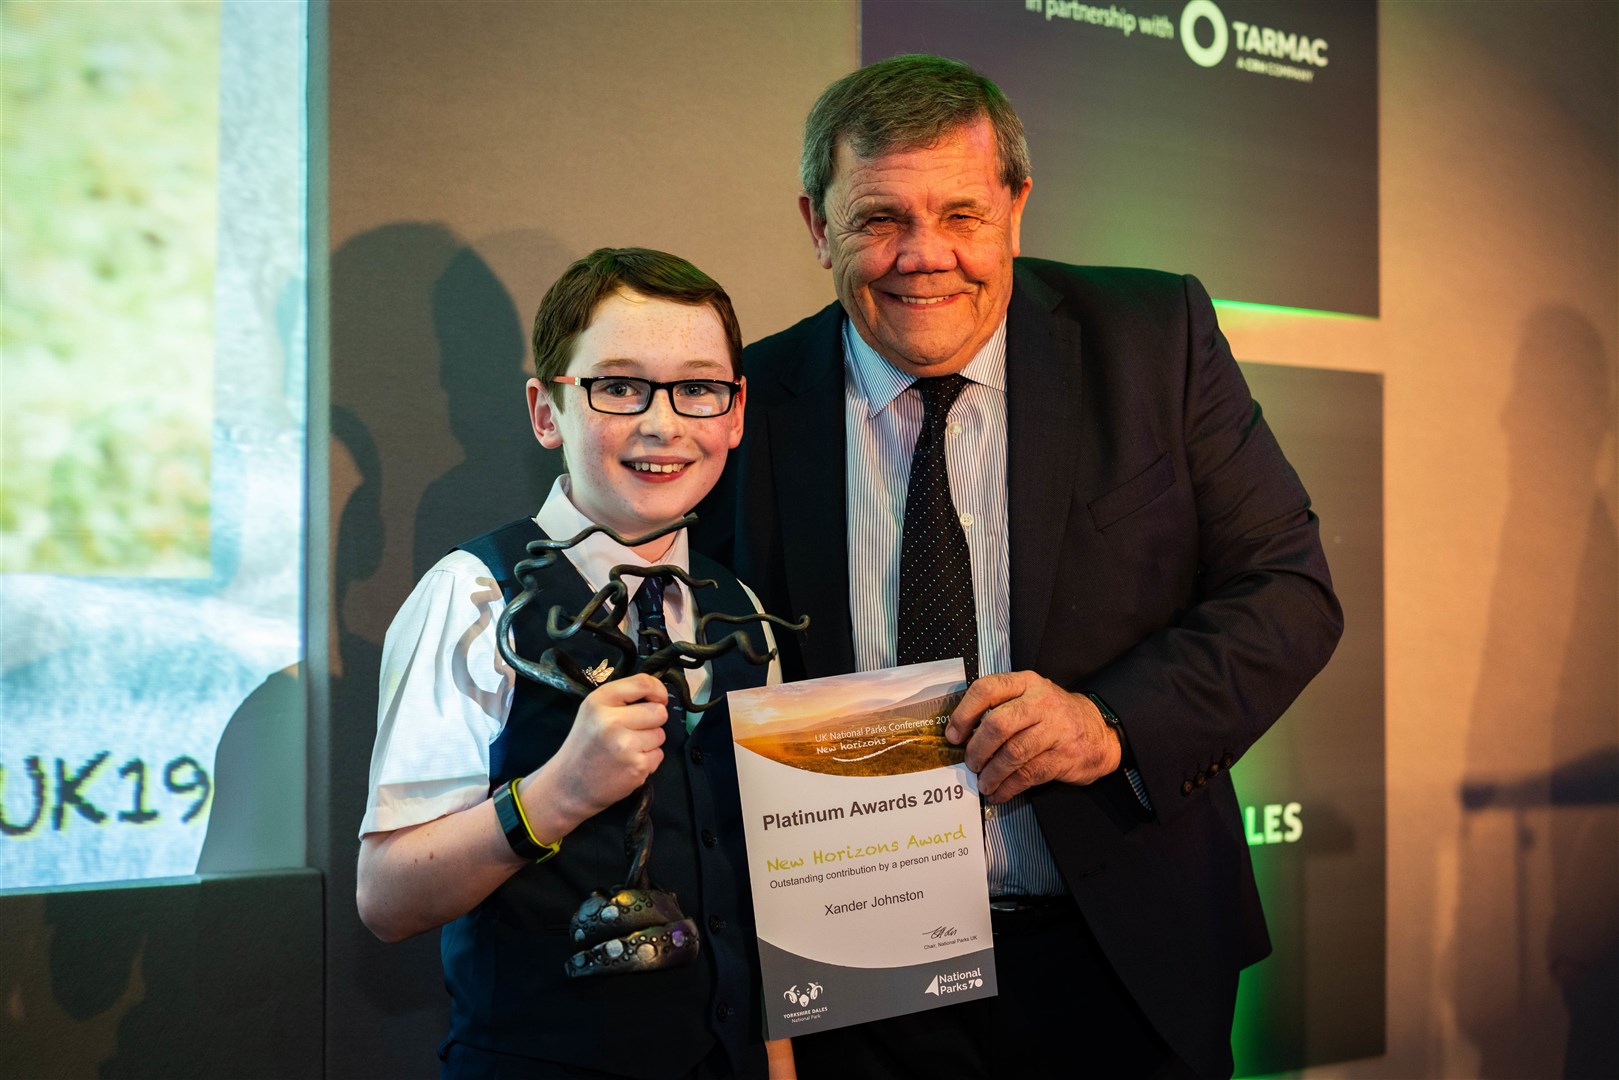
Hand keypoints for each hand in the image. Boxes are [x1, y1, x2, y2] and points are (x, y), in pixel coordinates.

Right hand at [542, 674, 669, 823]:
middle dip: (652, 721)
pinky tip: (627, 764)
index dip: (658, 691)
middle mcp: (612, 721)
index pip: (643, 683)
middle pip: (659, 712)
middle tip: (632, 731)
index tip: (658, 699)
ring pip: (660, 734)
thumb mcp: (593, 711)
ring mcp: (625, 745)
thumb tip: (659, 695)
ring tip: (626, 749)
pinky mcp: (636, 767)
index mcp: (599, 701)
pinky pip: (659, 755)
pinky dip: (648, 760)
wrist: (569, 785)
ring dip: (649, 742)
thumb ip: (622, 698)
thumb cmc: (585, 745)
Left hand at [945, 672, 1120, 802]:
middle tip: (970, 762)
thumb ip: (1000, 707)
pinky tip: (999, 792)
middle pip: (998, 724)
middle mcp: (1040, 702)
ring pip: (1012, 753)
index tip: (953, 735)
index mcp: (1026, 683)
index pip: (986, 689)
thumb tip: (962, 734)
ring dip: (992, 773)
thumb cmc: (1054, 716)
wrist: (1100, 732)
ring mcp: (1054, 729)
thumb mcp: (1029, 697)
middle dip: (977, 749)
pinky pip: (1028, 775)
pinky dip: (1008, 787)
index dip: (964, 713)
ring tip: (983, 782)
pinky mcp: (1063, 756)